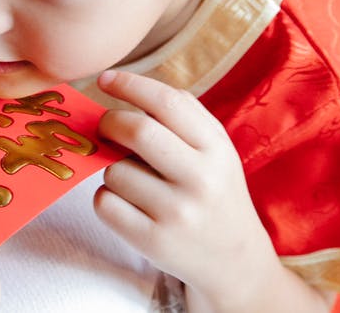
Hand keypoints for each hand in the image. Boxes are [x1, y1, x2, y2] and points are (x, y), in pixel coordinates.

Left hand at [94, 70, 325, 311]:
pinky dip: (106, 198)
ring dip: (112, 169)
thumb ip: (181, 114)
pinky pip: (105, 203)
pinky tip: (128, 204)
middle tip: (105, 126)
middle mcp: (200, 179)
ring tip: (134, 180)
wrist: (235, 260)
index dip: (130, 84)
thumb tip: (126, 85)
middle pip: (136, 130)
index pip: (167, 102)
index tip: (105, 79)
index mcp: (216, 148)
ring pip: (114, 171)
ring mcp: (177, 213)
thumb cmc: (214, 191)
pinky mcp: (153, 241)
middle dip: (109, 122)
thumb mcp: (215, 149)